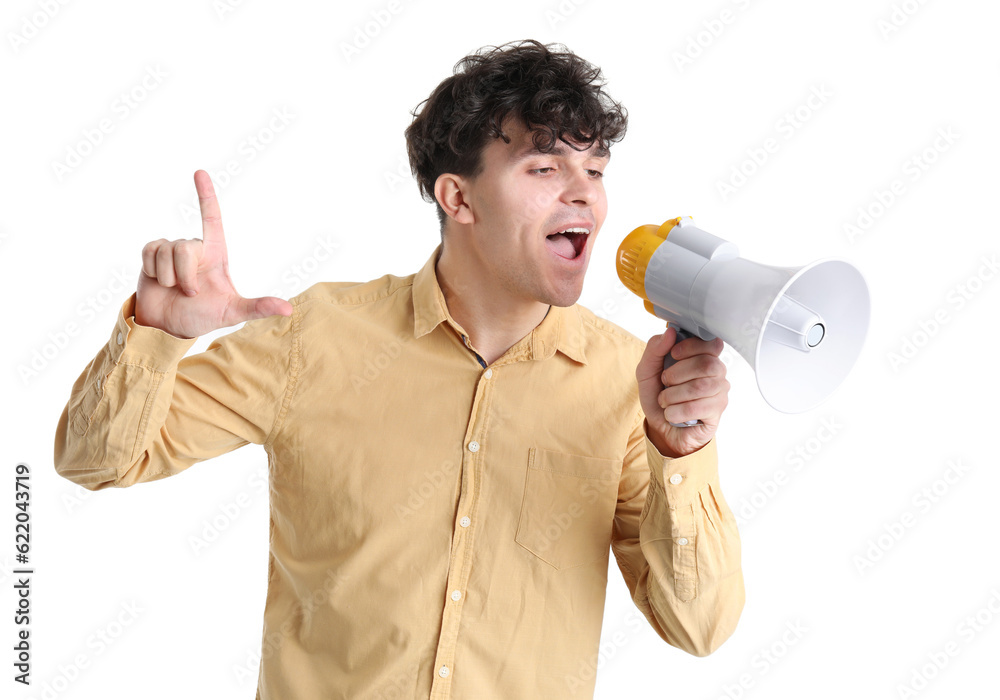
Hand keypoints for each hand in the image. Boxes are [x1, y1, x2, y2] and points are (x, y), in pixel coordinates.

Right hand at [134, 170, 291, 338]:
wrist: (170, 325)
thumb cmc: (204, 315)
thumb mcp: (233, 312)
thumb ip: (258, 308)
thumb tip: (288, 309)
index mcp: (215, 253)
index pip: (212, 218)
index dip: (206, 195)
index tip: (200, 173)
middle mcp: (194, 247)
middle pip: (184, 248)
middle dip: (185, 277)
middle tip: (191, 293)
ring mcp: (172, 250)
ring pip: (166, 252)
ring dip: (168, 278)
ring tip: (175, 288)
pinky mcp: (152, 254)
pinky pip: (149, 253)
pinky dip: (153, 271)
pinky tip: (158, 280)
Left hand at [636, 326, 728, 457]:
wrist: (660, 426)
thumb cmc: (658, 394)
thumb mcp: (647, 370)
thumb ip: (655, 349)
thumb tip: (671, 332)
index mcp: (703, 357)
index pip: (711, 343)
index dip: (692, 347)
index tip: (674, 354)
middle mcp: (717, 373)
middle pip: (707, 365)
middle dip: (677, 374)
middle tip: (665, 381)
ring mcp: (719, 393)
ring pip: (701, 387)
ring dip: (673, 395)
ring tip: (665, 400)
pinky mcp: (716, 412)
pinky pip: (698, 408)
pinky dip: (676, 411)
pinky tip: (672, 414)